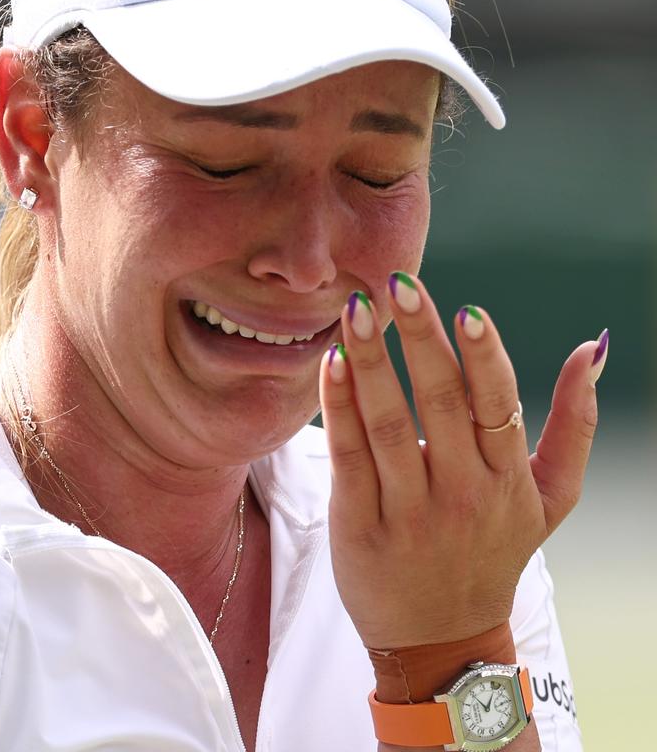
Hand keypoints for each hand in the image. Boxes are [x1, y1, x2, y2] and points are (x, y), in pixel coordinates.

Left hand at [319, 274, 601, 650]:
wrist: (442, 641)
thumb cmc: (495, 551)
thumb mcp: (550, 498)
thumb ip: (574, 423)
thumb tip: (593, 347)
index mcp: (507, 479)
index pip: (497, 406)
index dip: (485, 356)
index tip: (467, 309)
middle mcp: (462, 494)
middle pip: (441, 403)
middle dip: (420, 338)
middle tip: (398, 283)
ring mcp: (409, 512)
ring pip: (389, 425)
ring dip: (371, 364)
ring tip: (355, 311)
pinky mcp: (360, 527)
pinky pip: (349, 458)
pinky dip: (339, 409)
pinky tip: (332, 364)